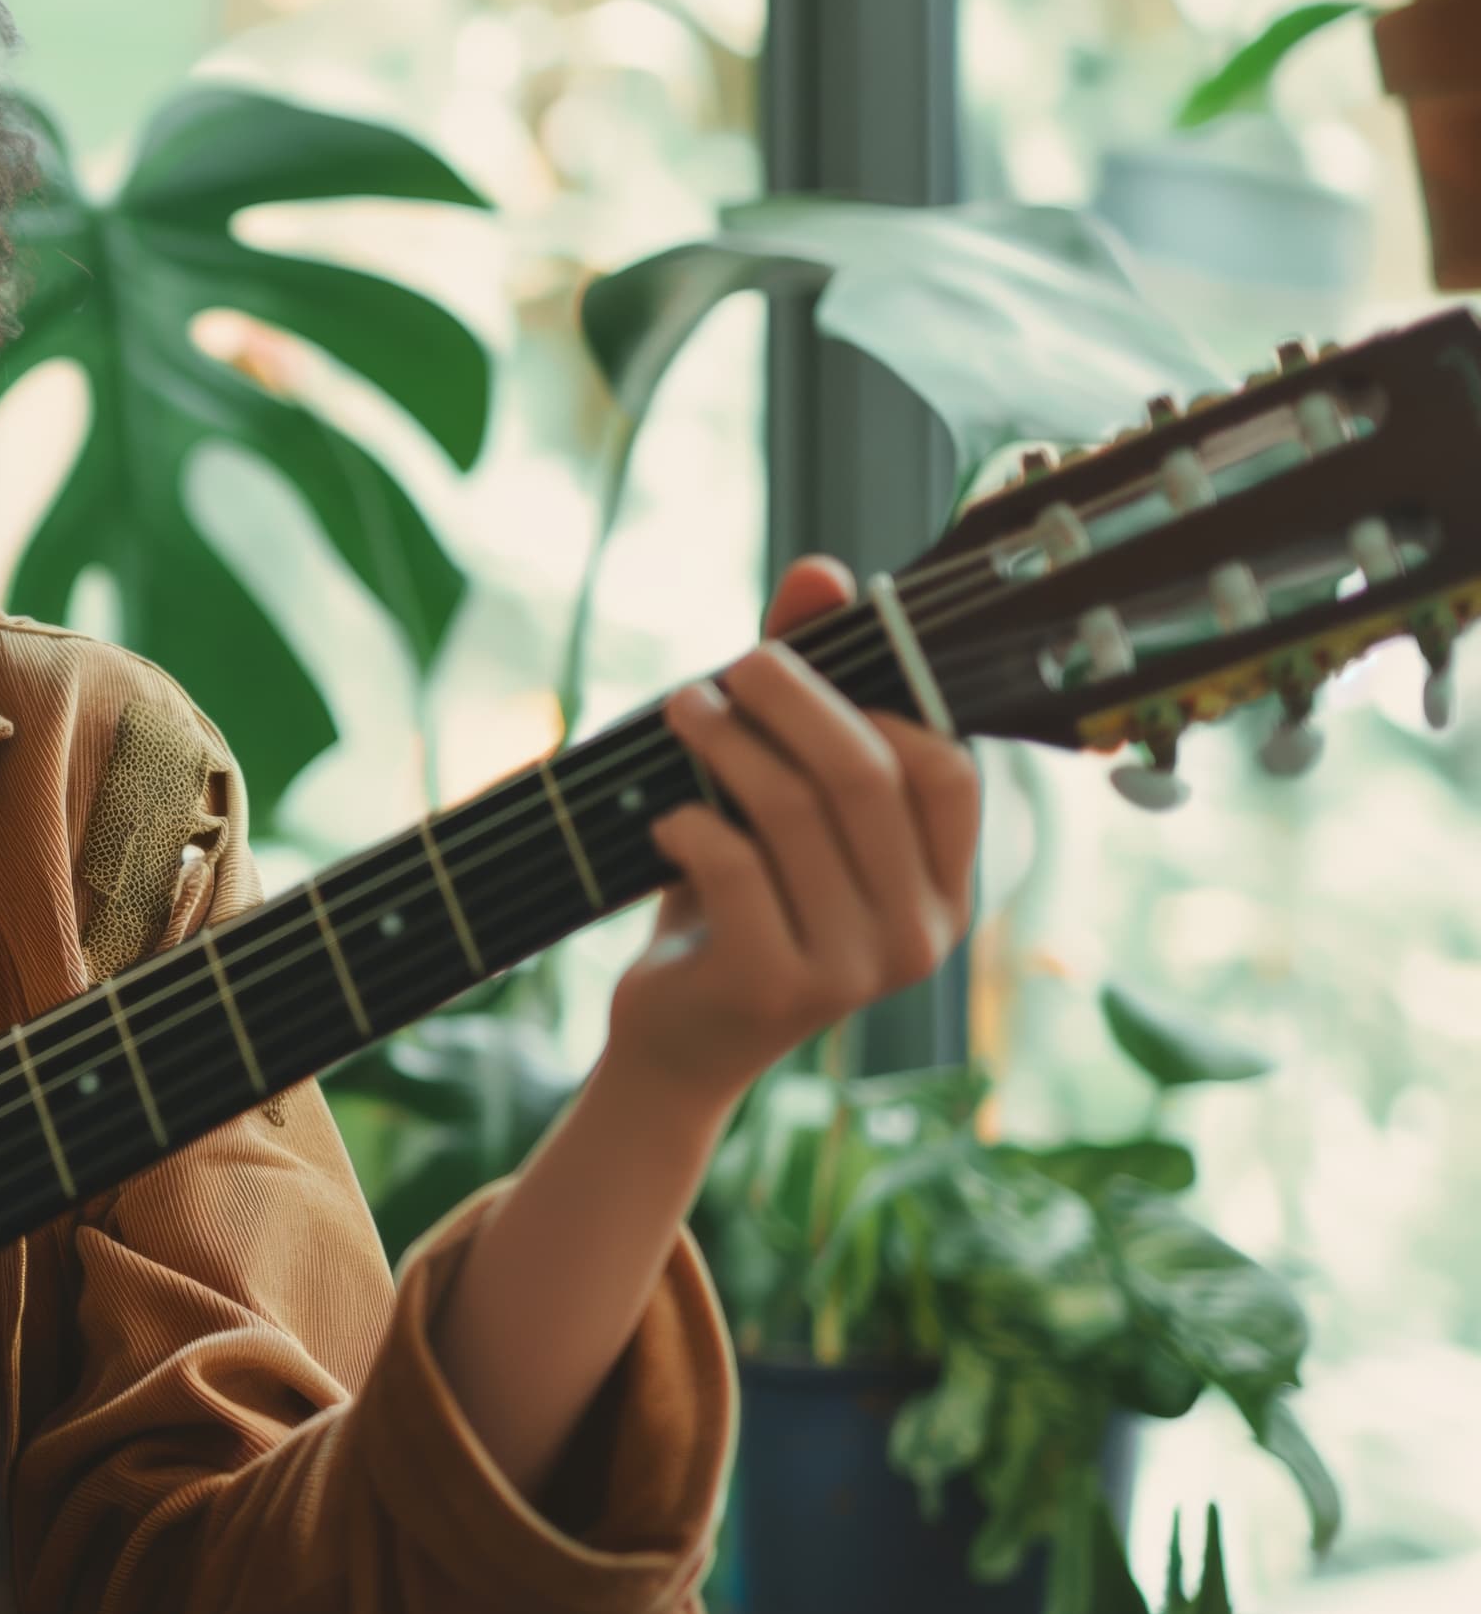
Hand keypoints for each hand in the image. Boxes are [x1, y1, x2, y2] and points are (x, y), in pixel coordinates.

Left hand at [606, 553, 981, 1120]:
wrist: (680, 1041)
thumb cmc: (741, 902)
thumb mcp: (777, 800)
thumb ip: (810, 690)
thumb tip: (819, 572)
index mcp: (946, 886)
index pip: (949, 769)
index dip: (880, 700)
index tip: (806, 660)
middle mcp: (922, 934)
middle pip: (867, 774)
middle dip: (791, 699)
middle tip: (728, 669)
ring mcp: (856, 969)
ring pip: (794, 812)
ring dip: (726, 745)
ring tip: (683, 712)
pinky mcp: (778, 988)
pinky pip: (735, 867)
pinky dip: (691, 823)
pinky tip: (665, 818)